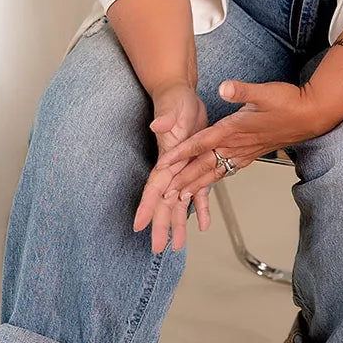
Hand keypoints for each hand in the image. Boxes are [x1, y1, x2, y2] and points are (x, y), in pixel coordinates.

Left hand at [134, 80, 328, 234]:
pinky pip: (227, 170)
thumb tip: (224, 88)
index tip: (163, 165)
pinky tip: (209, 182)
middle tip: (164, 196)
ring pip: (214, 172)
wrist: (312, 115)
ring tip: (180, 199)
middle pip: (203, 166)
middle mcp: (236, 145)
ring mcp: (244, 152)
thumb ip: (242, 91)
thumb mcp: (265, 92)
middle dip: (182, 181)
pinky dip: (213, 180)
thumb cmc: (289, 103)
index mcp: (234, 130)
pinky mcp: (251, 154)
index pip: (200, 144)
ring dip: (195, 186)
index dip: (180, 154)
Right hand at [140, 81, 211, 254]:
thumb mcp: (172, 108)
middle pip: (165, 202)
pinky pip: (198, 192)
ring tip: (176, 246)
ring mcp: (182, 169)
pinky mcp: (195, 165)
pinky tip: (203, 225)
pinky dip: (201, 208)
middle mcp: (172, 168)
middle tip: (158, 248)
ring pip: (180, 202)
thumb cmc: (174, 100)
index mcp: (166, 158)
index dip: (147, 206)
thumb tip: (157, 125)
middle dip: (161, 225)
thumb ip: (165, 118)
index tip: (139, 225)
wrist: (181, 95)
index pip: (154, 186)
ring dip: (178, 224)